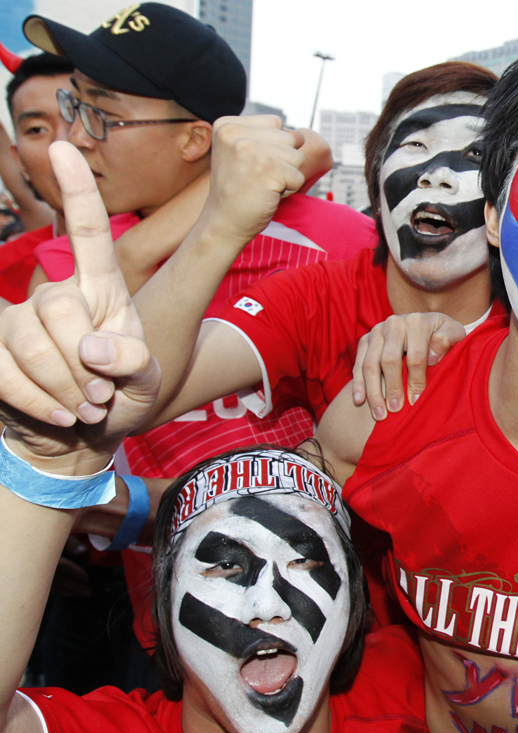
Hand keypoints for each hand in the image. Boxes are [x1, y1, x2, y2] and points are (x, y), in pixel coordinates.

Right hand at [0, 142, 159, 462]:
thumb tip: (92, 348)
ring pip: (29, 340)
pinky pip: (4, 369)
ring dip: (63, 385)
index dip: (77, 192)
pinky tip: (58, 414)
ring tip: (86, 407)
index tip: (64, 149)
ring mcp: (18, 322)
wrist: (80, 439)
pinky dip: (36, 400)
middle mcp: (57, 297)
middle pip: (57, 308)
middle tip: (102, 395)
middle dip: (83, 362)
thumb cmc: (119, 400)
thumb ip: (135, 362)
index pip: (87, 234)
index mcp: (102, 291)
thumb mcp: (145, 383)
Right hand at [200, 116, 305, 245]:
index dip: (274, 147)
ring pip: (297, 157)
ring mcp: (251, 150)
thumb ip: (268, 137)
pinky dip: (289, 191)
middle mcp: (235, 133)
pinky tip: (267, 195)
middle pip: (290, 139)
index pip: (275, 123)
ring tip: (262, 186)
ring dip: (287, 176)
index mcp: (227, 125)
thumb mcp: (244, 153)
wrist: (223, 224)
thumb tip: (302, 136)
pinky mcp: (267, 169)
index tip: (251, 165)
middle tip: (258, 178)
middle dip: (283, 162)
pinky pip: (298, 177)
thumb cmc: (239, 190)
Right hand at [351, 312, 465, 419]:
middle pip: (389, 360)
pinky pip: (358, 364)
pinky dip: (358, 384)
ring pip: (370, 364)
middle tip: (395, 410)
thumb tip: (432, 358)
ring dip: (373, 391)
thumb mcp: (454, 333)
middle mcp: (394, 323)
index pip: (416, 356)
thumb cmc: (442, 334)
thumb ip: (448, 340)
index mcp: (417, 322)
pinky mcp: (365, 340)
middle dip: (392, 388)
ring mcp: (377, 331)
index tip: (416, 401)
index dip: (416, 381)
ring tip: (379, 414)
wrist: (427, 323)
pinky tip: (359, 401)